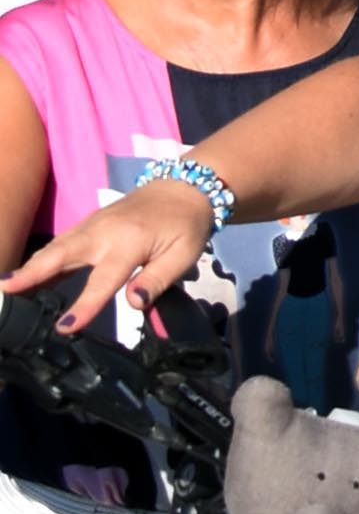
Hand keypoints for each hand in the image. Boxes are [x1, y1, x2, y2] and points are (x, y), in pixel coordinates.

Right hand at [5, 180, 216, 333]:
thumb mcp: (183, 254)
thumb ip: (157, 280)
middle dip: (32, 274)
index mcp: (129, 242)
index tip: (64, 328)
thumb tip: (133, 304)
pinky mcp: (88, 225)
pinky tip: (25, 277)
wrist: (185, 186)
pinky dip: (40, 260)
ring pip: (55, 248)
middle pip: (63, 255)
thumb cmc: (186, 225)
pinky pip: (60, 244)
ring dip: (30, 268)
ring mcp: (92, 225)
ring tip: (6, 289)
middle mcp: (103, 232)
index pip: (103, 279)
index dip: (84, 305)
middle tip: (5, 293)